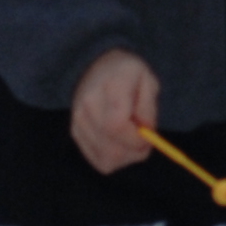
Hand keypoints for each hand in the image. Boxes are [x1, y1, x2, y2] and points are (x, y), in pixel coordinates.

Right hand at [69, 51, 159, 173]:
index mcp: (111, 86)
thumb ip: (149, 108)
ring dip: (126, 156)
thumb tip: (146, 135)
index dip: (136, 139)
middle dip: (134, 152)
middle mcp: (88, 105)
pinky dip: (114, 157)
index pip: (116, 126)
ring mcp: (79, 121)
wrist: (95, 65)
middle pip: (111, 149)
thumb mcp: (148, 81)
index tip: (148, 135)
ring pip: (106, 159)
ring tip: (132, 138)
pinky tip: (119, 141)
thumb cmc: (127, 74)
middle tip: (144, 140)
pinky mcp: (76, 133)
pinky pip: (99, 161)